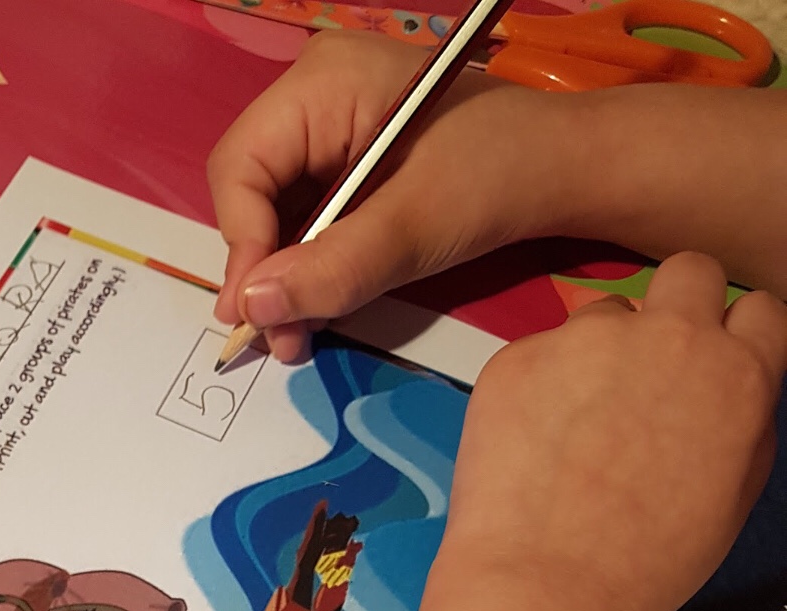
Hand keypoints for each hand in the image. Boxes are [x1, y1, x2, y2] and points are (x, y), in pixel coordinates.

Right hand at [208, 31, 576, 360]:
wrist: (562, 171)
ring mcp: (327, 131)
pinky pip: (304, 219)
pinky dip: (308, 268)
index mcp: (322, 83)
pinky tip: (317, 307)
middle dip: (261, 269)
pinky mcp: (345, 166)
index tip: (257, 312)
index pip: (240, 166)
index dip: (242, 245)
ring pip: (272, 213)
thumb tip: (252, 307)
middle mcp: (312, 98)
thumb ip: (333, 268)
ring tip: (296, 334)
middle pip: (249, 190)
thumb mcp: (415, 228)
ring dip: (281, 279)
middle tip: (276, 335)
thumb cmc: (498, 177)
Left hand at [443, 253, 786, 610]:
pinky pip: (537, 351)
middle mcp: (671, 339)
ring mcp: (589, 340)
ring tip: (575, 427)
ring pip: (605, 312)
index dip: (734, 336)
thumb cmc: (642, 567)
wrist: (544, 589)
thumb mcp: (729, 501)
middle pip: (690, 273)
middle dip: (678, 308)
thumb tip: (734, 390)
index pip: (759, 309)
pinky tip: (528, 445)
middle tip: (648, 367)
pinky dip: (537, 386)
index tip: (711, 362)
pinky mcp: (519, 356)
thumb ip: (743, 427)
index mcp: (737, 377)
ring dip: (599, 352)